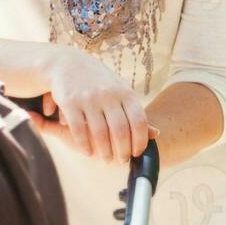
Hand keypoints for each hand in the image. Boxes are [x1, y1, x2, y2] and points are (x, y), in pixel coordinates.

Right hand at [26, 47, 151, 162]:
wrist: (68, 63)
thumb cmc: (100, 83)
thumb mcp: (121, 91)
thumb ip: (135, 112)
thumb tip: (157, 134)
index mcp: (125, 92)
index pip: (139, 121)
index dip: (140, 141)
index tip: (137, 153)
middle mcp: (109, 95)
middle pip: (120, 131)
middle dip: (122, 151)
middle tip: (121, 161)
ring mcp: (89, 98)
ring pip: (99, 133)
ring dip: (104, 151)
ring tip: (106, 159)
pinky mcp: (70, 102)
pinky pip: (79, 130)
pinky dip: (84, 145)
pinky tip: (88, 152)